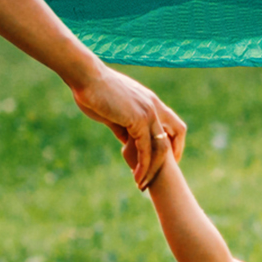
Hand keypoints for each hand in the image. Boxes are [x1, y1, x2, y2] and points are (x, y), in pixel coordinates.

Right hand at [68, 62, 184, 187]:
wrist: (86, 77)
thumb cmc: (94, 91)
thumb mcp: (113, 112)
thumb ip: (124, 126)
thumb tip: (127, 142)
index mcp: (150, 101)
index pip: (173, 124)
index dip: (174, 143)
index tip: (165, 160)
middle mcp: (154, 106)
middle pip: (175, 135)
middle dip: (170, 159)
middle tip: (159, 177)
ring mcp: (148, 112)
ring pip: (161, 147)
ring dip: (153, 169)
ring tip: (142, 184)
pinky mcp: (138, 119)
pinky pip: (146, 149)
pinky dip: (143, 165)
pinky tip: (136, 176)